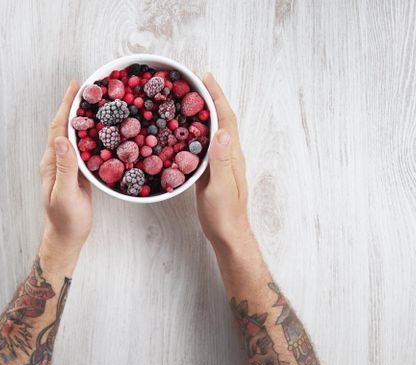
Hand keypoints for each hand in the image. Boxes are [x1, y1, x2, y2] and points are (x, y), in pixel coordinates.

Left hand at [39, 81, 91, 260]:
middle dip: (75, 106)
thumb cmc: (65, 219)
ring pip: (76, 136)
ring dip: (85, 118)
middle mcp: (58, 160)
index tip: (75, 86)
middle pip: (66, 127)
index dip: (66, 106)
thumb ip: (65, 168)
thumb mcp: (65, 194)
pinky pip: (85, 149)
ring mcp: (69, 166)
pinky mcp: (79, 173)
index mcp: (52, 162)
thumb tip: (62, 139)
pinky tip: (104, 130)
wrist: (68, 237)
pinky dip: (94, 136)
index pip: (58, 128)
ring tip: (98, 102)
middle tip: (89, 87)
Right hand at [196, 74, 253, 253]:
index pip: (225, 119)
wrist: (227, 234)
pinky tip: (183, 130)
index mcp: (231, 154)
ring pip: (211, 130)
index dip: (216, 96)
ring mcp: (220, 162)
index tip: (205, 77)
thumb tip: (222, 132)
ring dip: (202, 111)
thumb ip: (221, 161)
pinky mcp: (210, 171)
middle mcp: (228, 154)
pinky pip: (202, 145)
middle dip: (209, 97)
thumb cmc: (224, 214)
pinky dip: (194, 131)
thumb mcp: (221, 187)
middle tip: (193, 80)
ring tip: (187, 97)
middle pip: (220, 119)